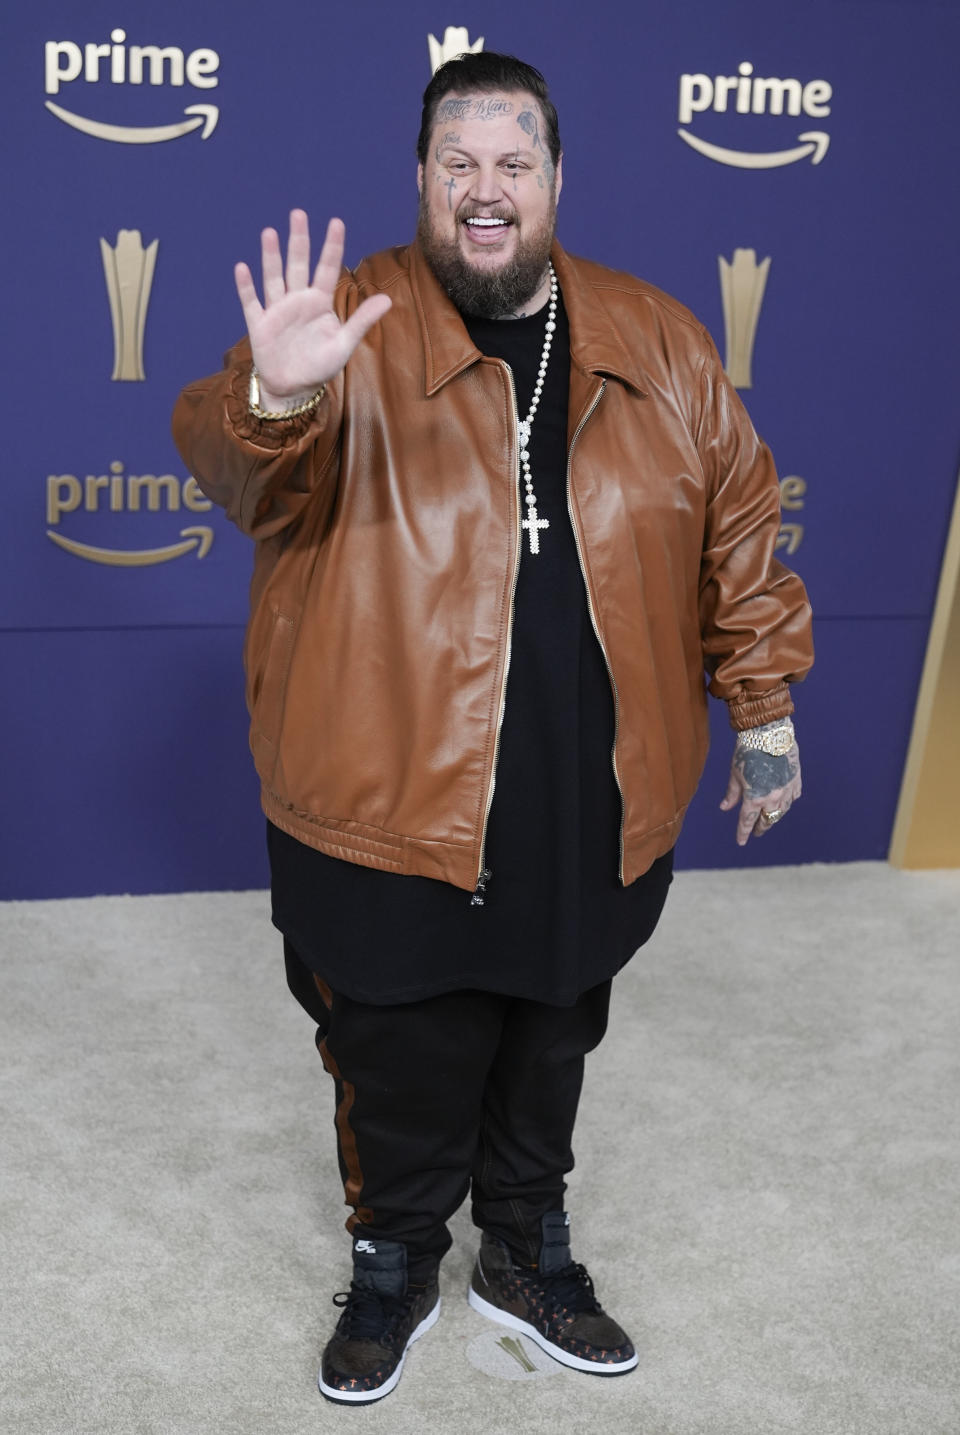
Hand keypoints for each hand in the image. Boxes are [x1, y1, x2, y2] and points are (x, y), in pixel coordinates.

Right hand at [234, 210, 390, 405]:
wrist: (294, 388)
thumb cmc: (320, 366)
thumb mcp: (344, 344)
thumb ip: (362, 320)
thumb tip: (388, 300)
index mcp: (320, 302)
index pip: (327, 268)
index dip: (331, 246)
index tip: (337, 222)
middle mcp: (297, 300)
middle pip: (298, 264)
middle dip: (298, 240)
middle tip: (298, 213)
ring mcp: (277, 310)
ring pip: (274, 278)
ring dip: (271, 256)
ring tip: (270, 233)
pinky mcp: (260, 325)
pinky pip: (251, 302)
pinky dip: (246, 287)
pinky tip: (242, 268)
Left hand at [720, 728, 801, 845]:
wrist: (768, 733)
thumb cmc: (747, 752)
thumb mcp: (735, 774)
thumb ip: (732, 794)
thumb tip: (725, 808)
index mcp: (754, 798)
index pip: (747, 821)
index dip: (743, 833)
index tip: (741, 842)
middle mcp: (772, 798)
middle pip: (767, 820)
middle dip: (761, 827)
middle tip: (757, 832)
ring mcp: (786, 790)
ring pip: (782, 811)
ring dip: (774, 817)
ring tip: (769, 819)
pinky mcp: (796, 780)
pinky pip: (793, 797)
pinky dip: (787, 802)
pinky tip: (784, 803)